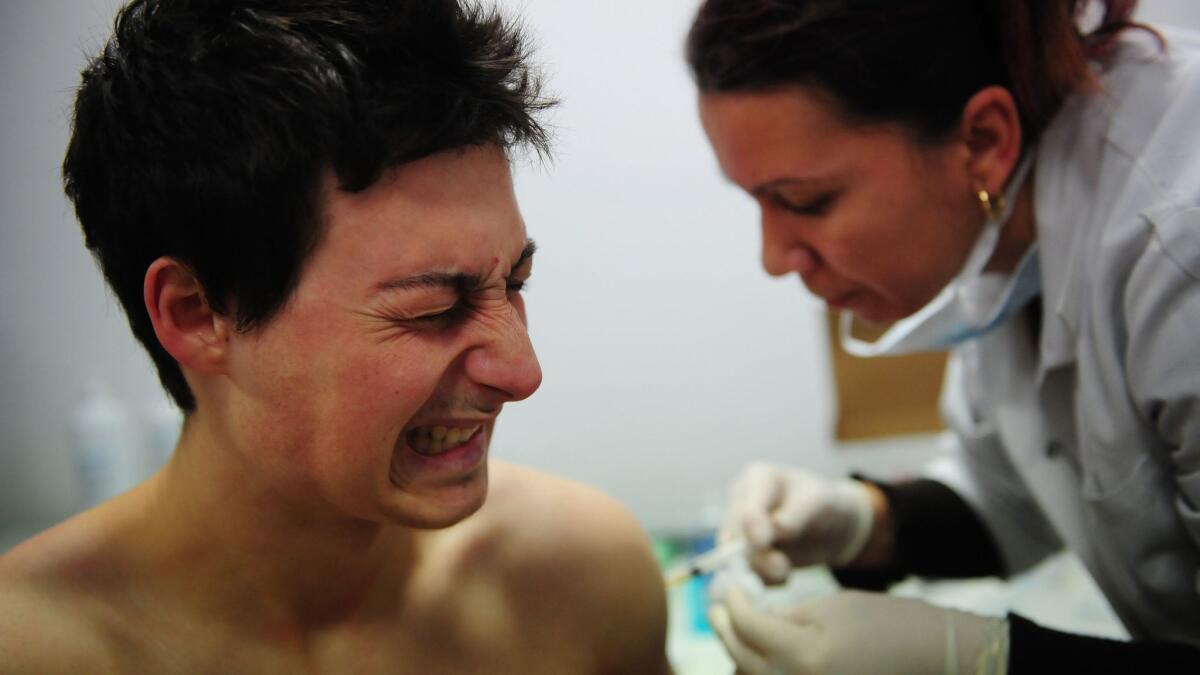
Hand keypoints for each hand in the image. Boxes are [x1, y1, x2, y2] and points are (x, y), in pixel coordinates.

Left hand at [710, 589, 1009, 674]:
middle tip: (719, 609)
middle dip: (725, 629)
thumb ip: (785, 615)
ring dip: (739, 653)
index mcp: (802, 656)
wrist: (937, 658)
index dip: (732, 603)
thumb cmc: (889, 624)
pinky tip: (762, 652)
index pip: (745, 626)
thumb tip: (749, 617)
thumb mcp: (831, 608)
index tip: (730, 588)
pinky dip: (761, 669)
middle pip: (740, 657)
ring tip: (737, 629)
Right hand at [722, 463, 873, 583]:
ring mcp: (738, 527)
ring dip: (761, 570)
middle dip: (760, 554)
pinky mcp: (741, 551)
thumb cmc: (824, 505)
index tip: (763, 542)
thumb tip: (777, 529)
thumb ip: (797, 513)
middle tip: (783, 569)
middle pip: (737, 533)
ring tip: (785, 574)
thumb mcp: (820, 502)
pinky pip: (744, 571)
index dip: (753, 525)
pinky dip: (761, 578)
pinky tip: (781, 576)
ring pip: (736, 555)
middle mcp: (741, 500)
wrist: (828, 527)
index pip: (748, 504)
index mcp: (758, 478)